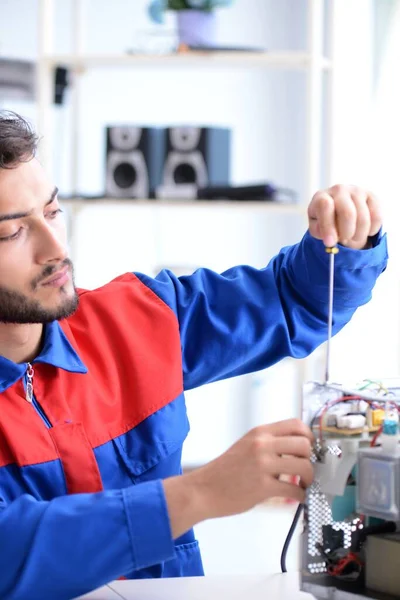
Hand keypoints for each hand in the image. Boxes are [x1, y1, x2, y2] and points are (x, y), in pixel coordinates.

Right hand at [163, 418, 313, 539]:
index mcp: (259, 433)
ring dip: (308, 478)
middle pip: (304, 445)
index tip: (309, 448)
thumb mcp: (246, 446)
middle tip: (305, 469)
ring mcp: (263, 465)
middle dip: (310, 459)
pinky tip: (295, 497)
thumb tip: (296, 450)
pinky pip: (294, 490)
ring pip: (303, 467)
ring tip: (302, 484)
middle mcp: (262, 445)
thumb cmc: (225, 470)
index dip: (308, 437)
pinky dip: (300, 496)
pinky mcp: (263, 487)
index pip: (296, 425)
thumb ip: (269, 444)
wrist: (204, 489)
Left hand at [308, 184, 381, 249]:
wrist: (339, 211)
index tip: (330, 242)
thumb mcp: (317, 228)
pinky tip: (365, 231)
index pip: (325, 205)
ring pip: (363, 218)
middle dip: (347, 233)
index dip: (328, 226)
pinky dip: (372, 230)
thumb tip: (330, 238)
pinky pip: (377, 217)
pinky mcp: (371, 196)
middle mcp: (339, 190)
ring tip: (353, 237)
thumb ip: (319, 231)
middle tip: (344, 240)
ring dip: (359, 235)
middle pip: (348, 213)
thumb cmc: (326, 221)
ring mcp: (357, 191)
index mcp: (321, 196)